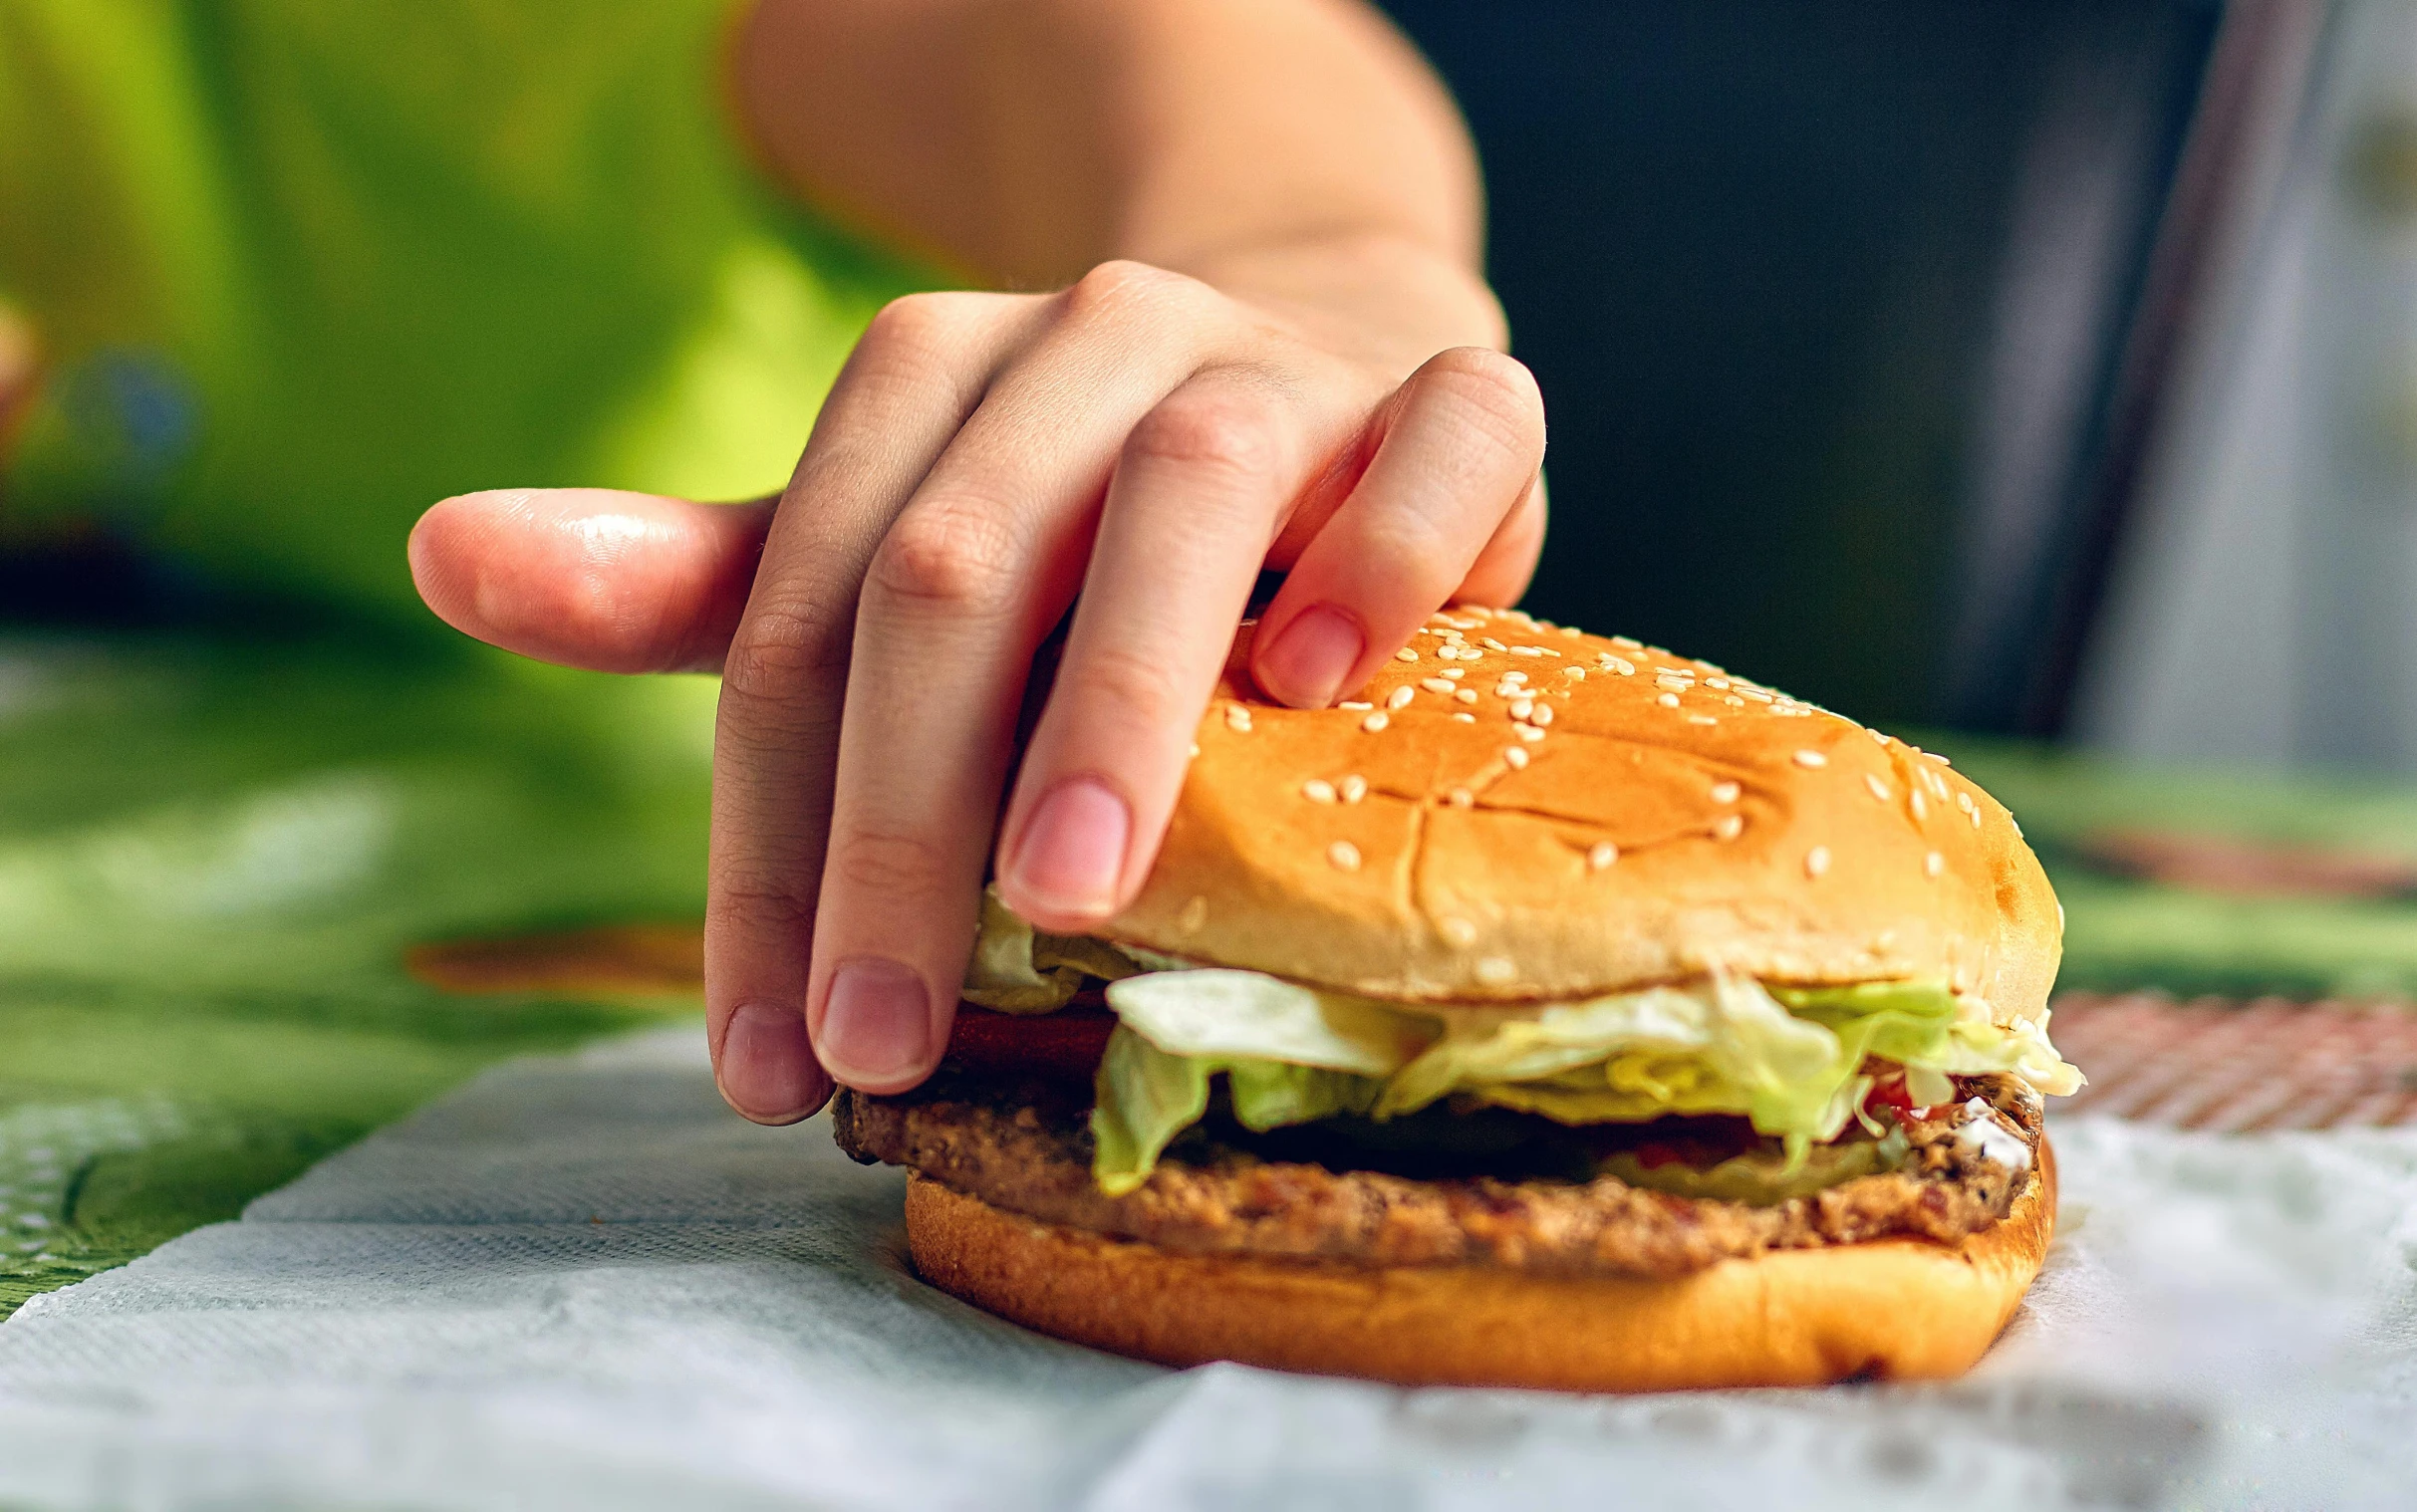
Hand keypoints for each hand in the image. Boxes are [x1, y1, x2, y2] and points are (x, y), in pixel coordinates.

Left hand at [410, 252, 1544, 1121]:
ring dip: (1114, 699)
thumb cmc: (1092, 508)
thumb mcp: (893, 544)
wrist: (1326, 345)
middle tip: (884, 1033)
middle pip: (955, 567)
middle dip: (901, 819)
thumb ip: (702, 583)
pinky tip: (1327, 680)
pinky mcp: (1445, 386)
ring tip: (1069, 893)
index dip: (763, 845)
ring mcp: (1273, 354)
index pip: (796, 618)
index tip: (765, 1053)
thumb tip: (445, 558)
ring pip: (1184, 492)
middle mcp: (1083, 338)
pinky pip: (1439, 440)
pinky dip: (1384, 554)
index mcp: (924, 377)